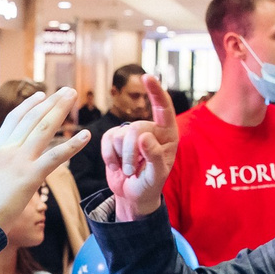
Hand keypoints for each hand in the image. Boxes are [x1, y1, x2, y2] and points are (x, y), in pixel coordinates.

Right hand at [0, 87, 89, 230]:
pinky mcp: (30, 177)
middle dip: (50, 102)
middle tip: (66, 90)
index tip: (41, 95)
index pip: (14, 121)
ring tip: (73, 96)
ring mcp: (19, 161)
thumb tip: (4, 178)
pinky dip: (72, 145)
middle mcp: (8, 151)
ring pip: (43, 129)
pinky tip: (86, 136)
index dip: (28, 106)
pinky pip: (55, 157)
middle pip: (32, 119)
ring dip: (60, 110)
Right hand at [101, 76, 178, 219]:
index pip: (163, 109)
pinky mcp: (115, 139)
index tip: (147, 77)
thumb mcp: (156, 176)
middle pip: (135, 128)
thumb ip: (154, 157)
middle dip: (129, 152)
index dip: (155, 92)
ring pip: (119, 134)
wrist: (133, 196)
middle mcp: (151, 130)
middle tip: (131, 170)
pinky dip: (108, 155)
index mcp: (168, 135)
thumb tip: (144, 137)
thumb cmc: (150, 186)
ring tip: (128, 170)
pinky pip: (107, 138)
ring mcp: (131, 133)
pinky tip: (115, 165)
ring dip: (120, 157)